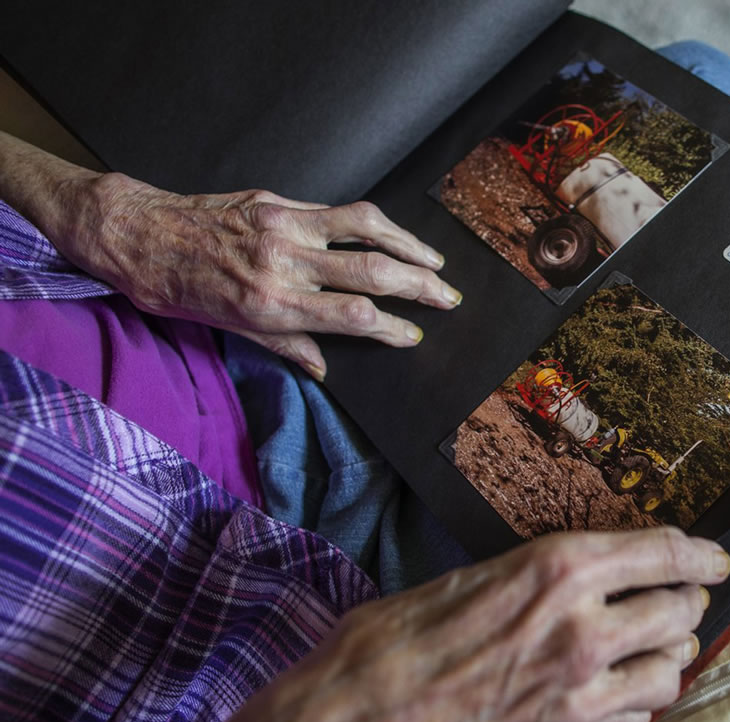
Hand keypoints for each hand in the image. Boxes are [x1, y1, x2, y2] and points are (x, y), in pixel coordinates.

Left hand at [0, 133, 458, 379]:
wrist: (137, 234)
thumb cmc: (176, 288)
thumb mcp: (228, 330)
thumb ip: (284, 345)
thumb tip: (323, 367)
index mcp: (273, 305)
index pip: (354, 317)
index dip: (394, 327)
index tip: (414, 335)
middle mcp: (285, 264)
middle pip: (373, 273)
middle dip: (420, 286)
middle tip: (448, 298)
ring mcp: (285, 227)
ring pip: (366, 230)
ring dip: (409, 246)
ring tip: (436, 261)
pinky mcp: (279, 201)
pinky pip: (339, 211)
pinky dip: (376, 224)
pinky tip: (393, 235)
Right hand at [141, 527, 729, 721]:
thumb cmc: (390, 644)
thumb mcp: (467, 579)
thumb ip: (538, 576)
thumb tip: (590, 570)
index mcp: (556, 572)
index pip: (664, 553)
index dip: (701, 553)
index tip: (712, 557)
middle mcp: (582, 632)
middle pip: (683, 612)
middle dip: (686, 601)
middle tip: (677, 597)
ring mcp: (580, 696)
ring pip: (673, 671)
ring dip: (668, 654)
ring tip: (647, 645)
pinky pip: (638, 720)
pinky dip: (638, 701)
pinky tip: (614, 690)